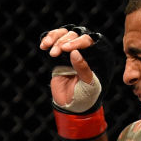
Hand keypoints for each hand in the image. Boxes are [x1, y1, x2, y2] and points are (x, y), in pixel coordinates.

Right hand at [39, 25, 113, 140]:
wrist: (71, 105)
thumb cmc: (85, 95)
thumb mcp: (88, 84)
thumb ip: (83, 68)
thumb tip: (75, 52)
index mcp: (97, 55)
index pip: (89, 41)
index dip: (77, 42)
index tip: (66, 49)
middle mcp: (85, 51)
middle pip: (74, 35)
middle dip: (63, 42)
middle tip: (55, 53)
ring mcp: (71, 51)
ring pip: (64, 34)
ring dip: (54, 38)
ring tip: (47, 48)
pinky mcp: (59, 55)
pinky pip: (54, 41)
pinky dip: (48, 39)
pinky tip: (44, 45)